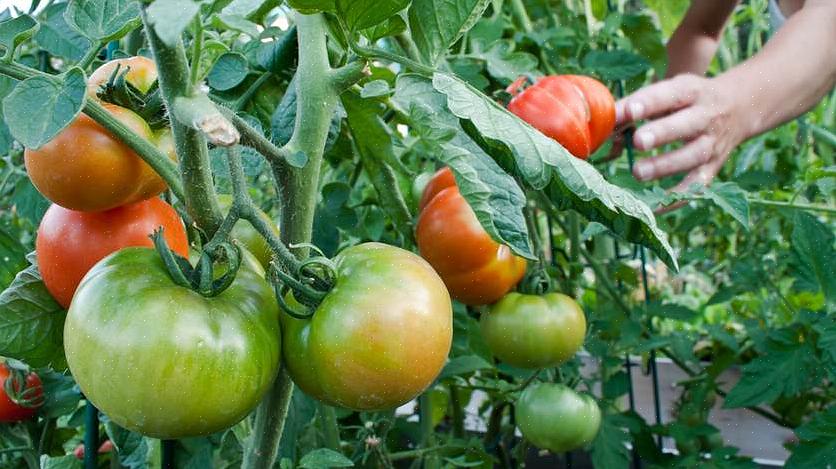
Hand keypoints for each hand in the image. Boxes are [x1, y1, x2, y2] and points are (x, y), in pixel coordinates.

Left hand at [615, 74, 743, 192]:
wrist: (739, 107)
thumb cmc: (687, 99)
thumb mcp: (668, 92)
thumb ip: (636, 106)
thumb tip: (603, 123)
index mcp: (691, 91)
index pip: (670, 94)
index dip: (649, 103)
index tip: (629, 111)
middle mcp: (706, 116)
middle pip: (687, 125)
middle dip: (662, 133)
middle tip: (638, 141)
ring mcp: (712, 144)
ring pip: (693, 156)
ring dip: (665, 166)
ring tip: (638, 172)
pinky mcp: (713, 167)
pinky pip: (697, 185)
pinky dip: (677, 197)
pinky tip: (654, 207)